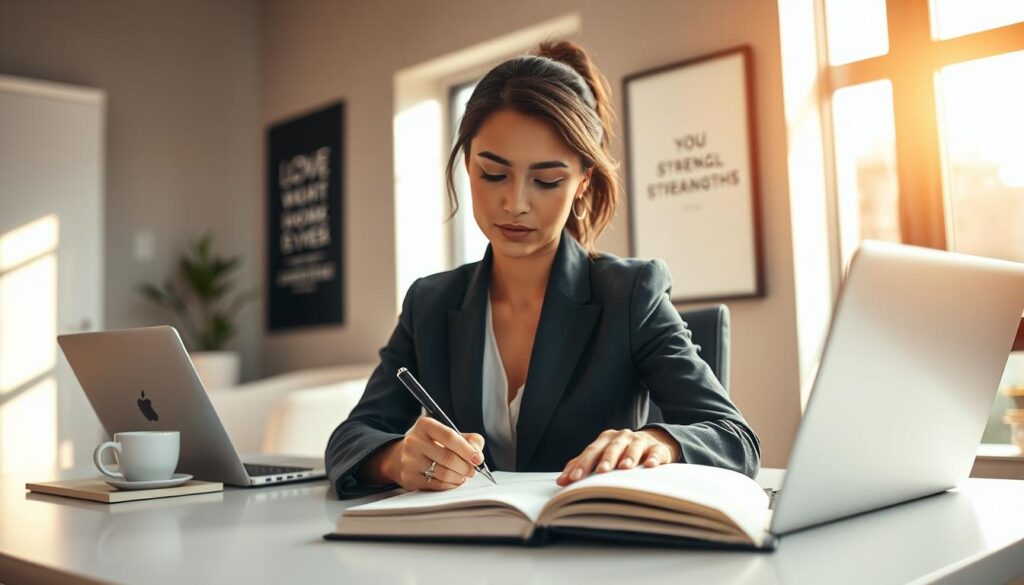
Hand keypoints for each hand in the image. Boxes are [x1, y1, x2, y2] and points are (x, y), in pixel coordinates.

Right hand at [382, 417, 484, 490]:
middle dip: (466, 466)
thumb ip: (469, 440)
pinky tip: (453, 480)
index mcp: (425, 425)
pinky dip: (450, 485)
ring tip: (463, 475)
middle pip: (448, 457)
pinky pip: (436, 485)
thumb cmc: (432, 444)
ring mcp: (409, 461)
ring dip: (459, 477)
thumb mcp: (448, 434)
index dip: (467, 449)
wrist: (403, 456)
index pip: (449, 436)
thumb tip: (477, 454)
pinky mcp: (409, 478)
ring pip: (443, 473)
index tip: (478, 458)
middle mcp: (413, 441)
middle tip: (473, 470)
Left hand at [556, 428, 680, 485]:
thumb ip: (582, 466)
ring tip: (624, 467)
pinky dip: (653, 458)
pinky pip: (655, 452)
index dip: (582, 464)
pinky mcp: (657, 448)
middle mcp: (621, 437)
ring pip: (633, 447)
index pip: (591, 451)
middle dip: (606, 459)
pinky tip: (650, 465)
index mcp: (605, 439)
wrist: (652, 443)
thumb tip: (561, 481)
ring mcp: (640, 441)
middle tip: (601, 471)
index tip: (574, 479)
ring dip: (629, 457)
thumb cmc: (621, 453)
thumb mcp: (602, 456)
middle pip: (612, 447)